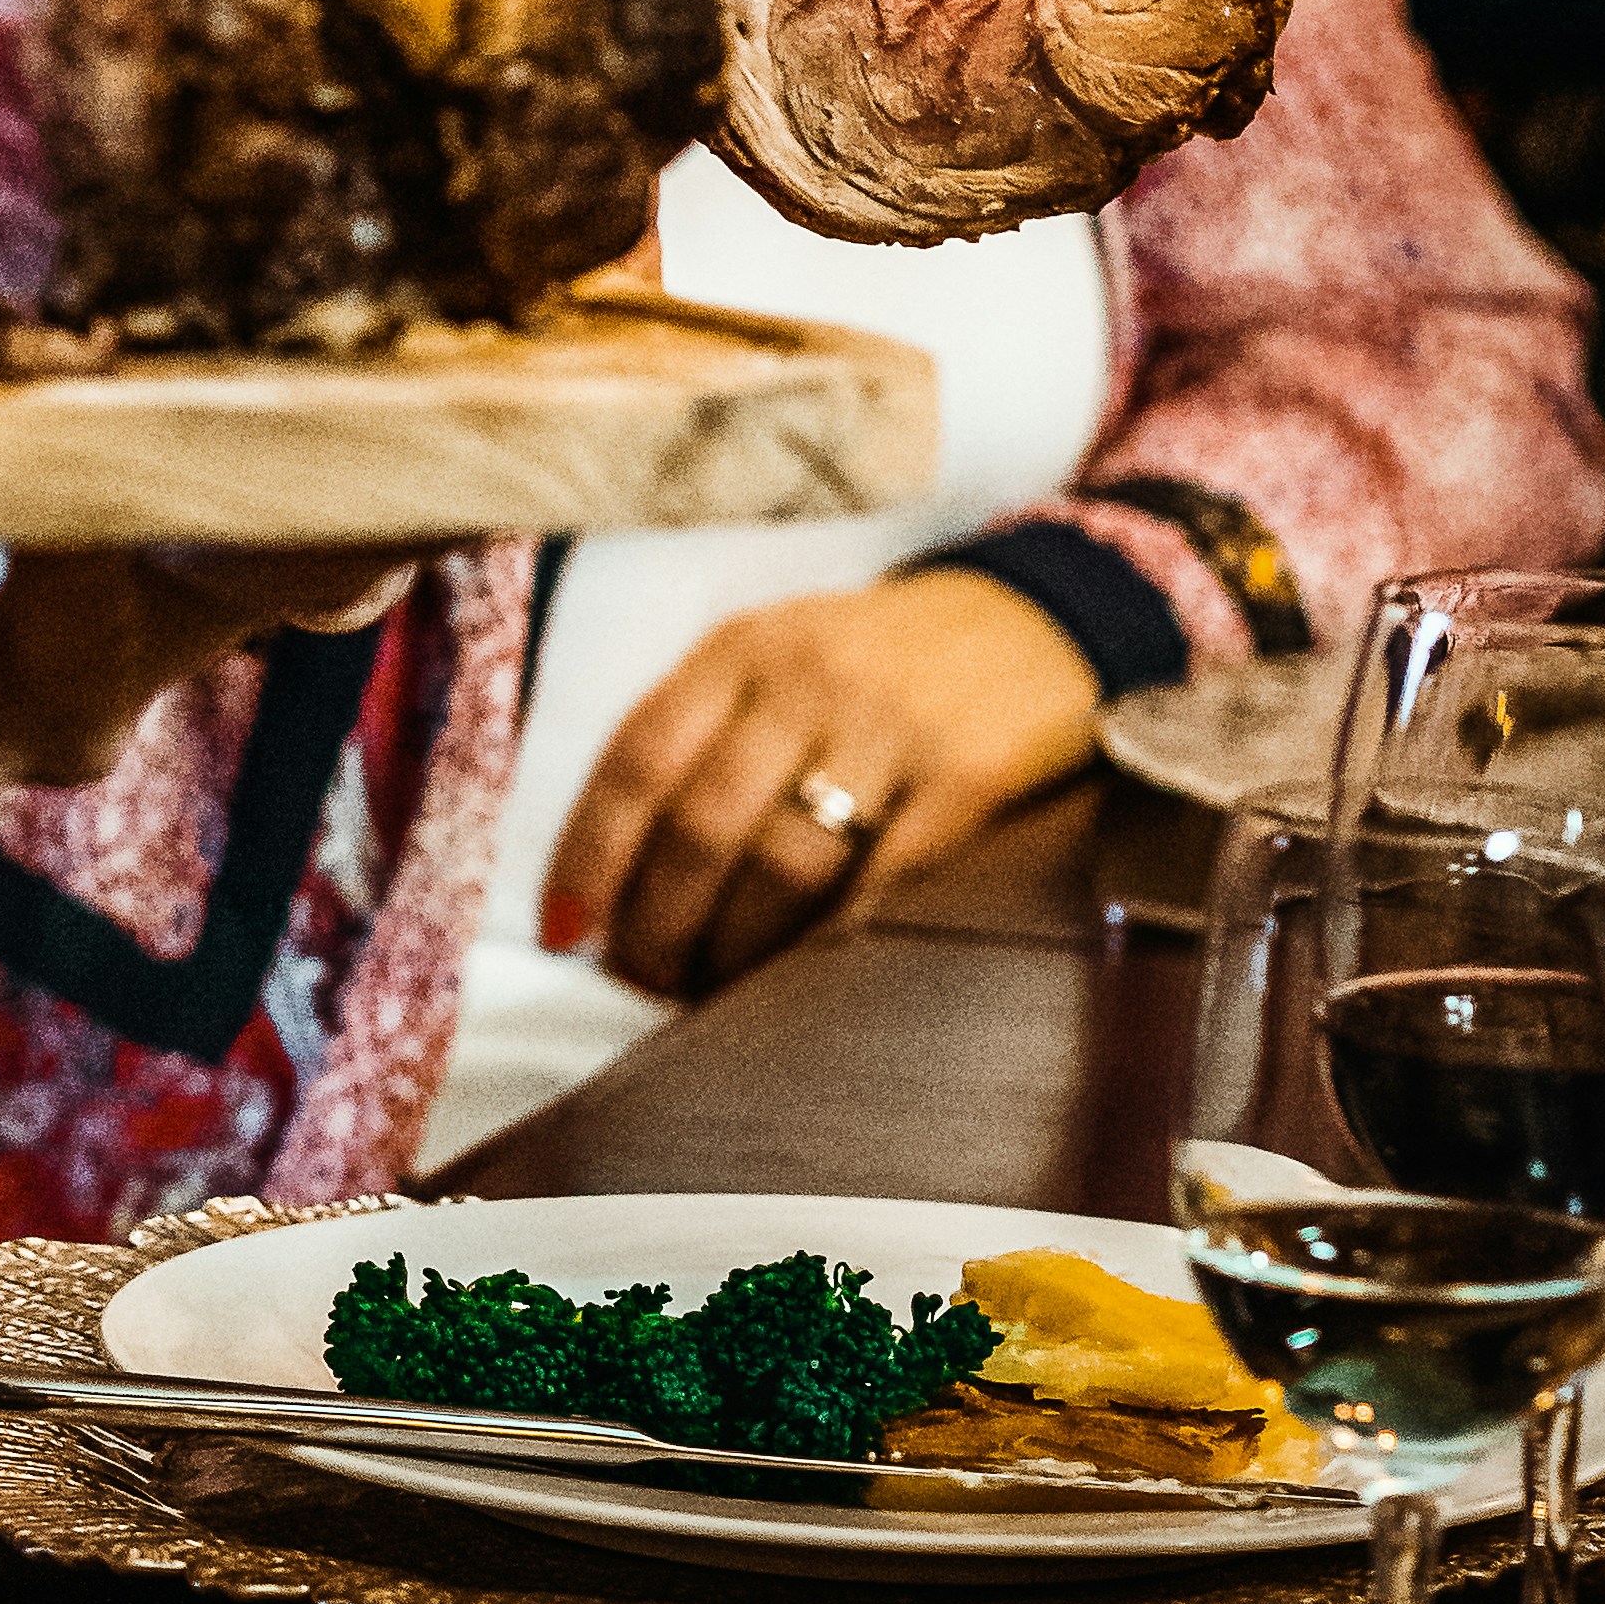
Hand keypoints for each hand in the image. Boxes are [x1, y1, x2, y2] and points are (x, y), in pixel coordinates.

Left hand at [537, 569, 1098, 1002]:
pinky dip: (833, 940)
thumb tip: (617, 880)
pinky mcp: (968, 771)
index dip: (590, 857)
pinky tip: (808, 976)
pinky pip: (884, 880)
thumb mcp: (780, 660)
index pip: (636, 761)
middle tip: (649, 979)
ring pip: (783, 864)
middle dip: (659, 924)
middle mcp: (806, 678)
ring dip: (737, 947)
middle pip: (701, 826)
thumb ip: (705, 740)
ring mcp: (890, 724)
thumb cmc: (880, 665)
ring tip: (720, 988)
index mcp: (740, 650)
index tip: (565, 931)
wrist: (1039, 615)